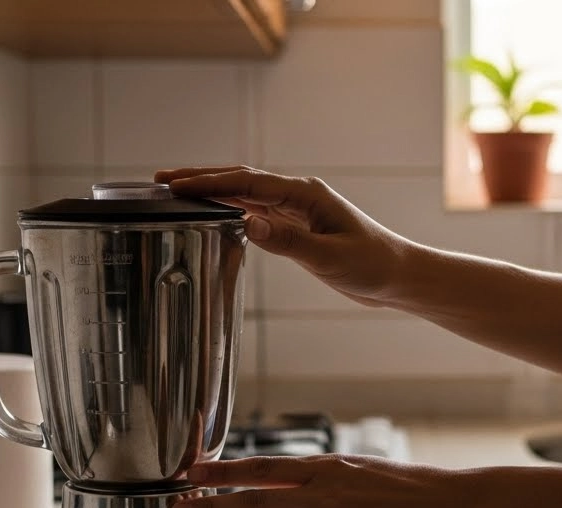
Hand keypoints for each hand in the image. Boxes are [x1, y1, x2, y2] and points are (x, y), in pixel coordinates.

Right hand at [154, 165, 411, 307]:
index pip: (247, 183)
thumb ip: (288, 242)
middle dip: (201, 178)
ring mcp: (298, 210)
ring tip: (177, 192)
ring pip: (246, 194)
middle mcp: (299, 196)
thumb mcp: (330, 257)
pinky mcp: (299, 228)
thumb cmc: (373, 265)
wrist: (399, 276)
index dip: (209, 183)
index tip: (175, 184)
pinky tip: (213, 214)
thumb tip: (247, 222)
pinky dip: (231, 209)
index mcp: (305, 194)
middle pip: (241, 180)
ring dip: (213, 191)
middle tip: (162, 179)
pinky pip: (257, 212)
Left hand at [169, 454, 478, 507]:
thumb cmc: (416, 489)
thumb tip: (294, 480)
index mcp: (328, 468)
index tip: (191, 471)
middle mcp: (324, 495)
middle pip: (253, 500)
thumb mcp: (365, 469)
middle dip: (210, 507)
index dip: (223, 470)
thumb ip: (328, 478)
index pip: (262, 467)